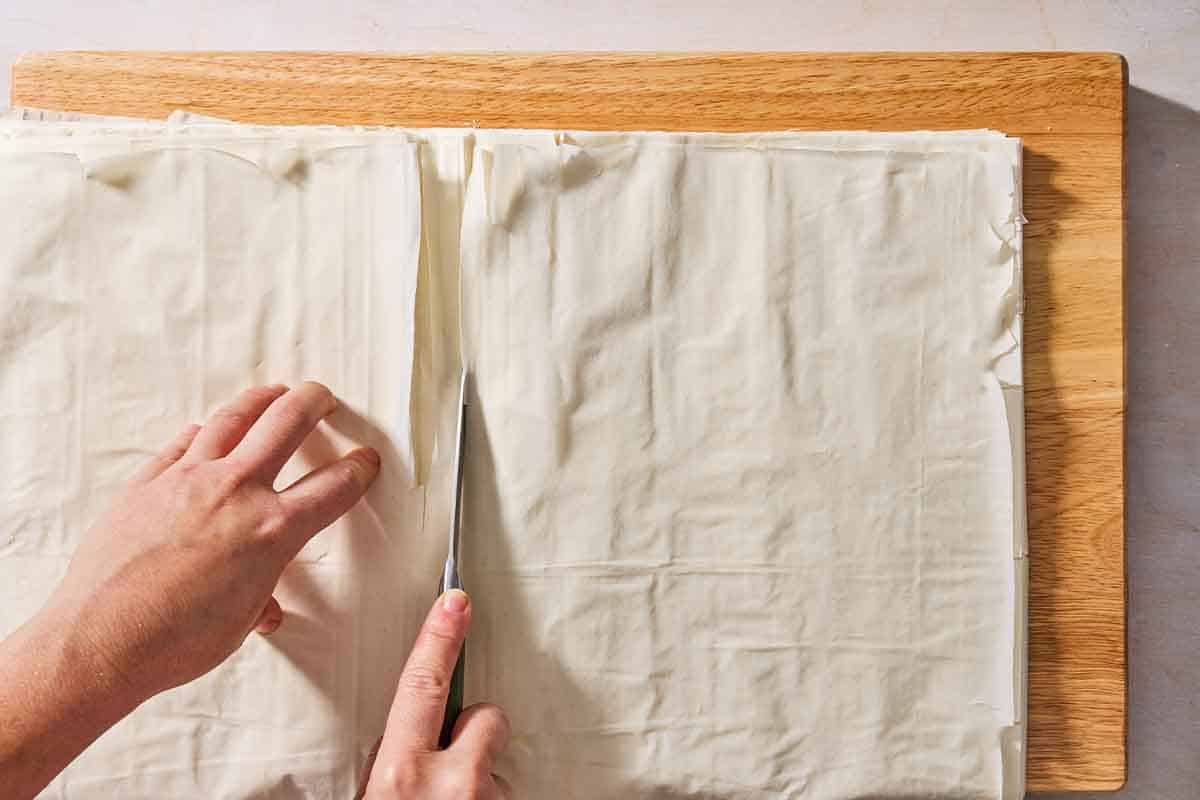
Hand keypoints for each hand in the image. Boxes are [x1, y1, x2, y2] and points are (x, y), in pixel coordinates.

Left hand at [46, 381, 379, 701]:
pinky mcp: (147, 483)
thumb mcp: (238, 624)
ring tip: (273, 393)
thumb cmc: (172, 641)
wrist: (99, 639)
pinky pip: (180, 445)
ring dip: (259, 401)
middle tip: (323, 396)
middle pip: (287, 424)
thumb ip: (259, 599)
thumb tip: (263, 605)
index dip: (358, 470)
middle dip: (313, 403)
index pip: (333, 488)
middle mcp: (236, 492)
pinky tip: (205, 428)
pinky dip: (200, 433)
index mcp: (272, 530)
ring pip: (232, 420)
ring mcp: (187, 480)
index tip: (365, 461)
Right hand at [358, 591, 511, 798]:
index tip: (455, 601)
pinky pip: (507, 793)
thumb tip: (412, 737)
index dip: (439, 638)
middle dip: (478, 726)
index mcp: (400, 775)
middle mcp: (448, 784)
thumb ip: (395, 761)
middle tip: (457, 767)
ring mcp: (484, 799)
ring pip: (497, 763)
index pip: (423, 685)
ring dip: (481, 780)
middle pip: (485, 717)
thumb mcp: (374, 797)